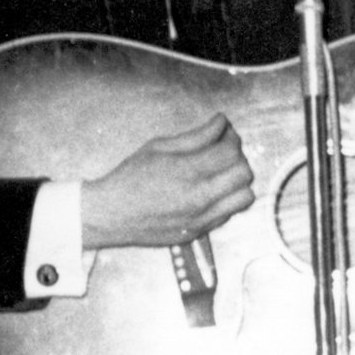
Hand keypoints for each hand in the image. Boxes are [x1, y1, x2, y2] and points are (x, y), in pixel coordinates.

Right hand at [82, 113, 254, 249]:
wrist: (109, 215)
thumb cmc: (128, 179)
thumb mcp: (157, 148)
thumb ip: (195, 136)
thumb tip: (221, 123)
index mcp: (187, 172)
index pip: (230, 151)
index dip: (231, 137)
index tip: (223, 132)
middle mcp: (198, 197)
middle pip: (243, 173)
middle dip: (237, 158)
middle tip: (222, 152)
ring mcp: (200, 217)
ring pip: (245, 196)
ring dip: (237, 182)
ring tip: (221, 175)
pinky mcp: (197, 231)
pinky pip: (229, 214)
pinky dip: (226, 200)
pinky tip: (209, 193)